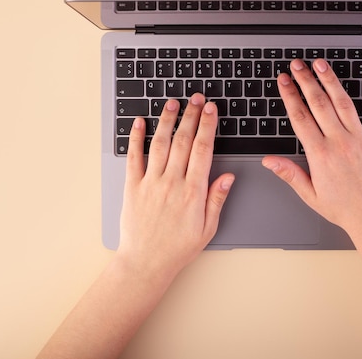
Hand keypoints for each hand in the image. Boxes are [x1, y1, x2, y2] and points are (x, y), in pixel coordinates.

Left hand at [117, 93, 234, 278]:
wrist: (146, 263)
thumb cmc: (177, 248)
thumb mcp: (207, 228)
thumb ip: (217, 199)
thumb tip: (228, 177)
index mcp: (193, 191)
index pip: (203, 150)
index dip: (208, 126)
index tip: (211, 110)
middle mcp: (172, 182)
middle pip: (184, 140)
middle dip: (192, 116)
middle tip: (197, 98)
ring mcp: (151, 182)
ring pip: (160, 143)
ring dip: (167, 120)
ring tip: (173, 103)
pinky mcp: (133, 186)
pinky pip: (134, 157)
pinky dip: (136, 138)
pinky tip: (140, 122)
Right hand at [262, 60, 361, 238]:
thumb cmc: (344, 209)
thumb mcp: (310, 194)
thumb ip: (289, 173)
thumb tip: (269, 160)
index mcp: (320, 155)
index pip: (300, 117)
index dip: (289, 96)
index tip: (283, 81)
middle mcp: (339, 142)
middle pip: (318, 104)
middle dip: (305, 81)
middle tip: (297, 65)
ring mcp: (360, 139)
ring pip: (343, 102)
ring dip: (330, 80)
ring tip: (320, 63)